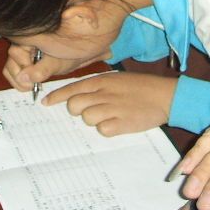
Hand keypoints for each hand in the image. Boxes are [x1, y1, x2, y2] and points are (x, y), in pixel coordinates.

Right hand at [2, 44, 102, 91]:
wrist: (77, 54)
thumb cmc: (68, 54)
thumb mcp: (56, 63)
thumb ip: (40, 70)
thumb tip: (23, 78)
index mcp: (28, 40)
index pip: (14, 55)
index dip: (22, 68)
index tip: (33, 80)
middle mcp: (22, 46)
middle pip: (10, 64)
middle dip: (20, 78)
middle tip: (33, 87)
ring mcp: (22, 55)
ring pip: (10, 70)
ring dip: (19, 82)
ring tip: (33, 87)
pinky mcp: (24, 64)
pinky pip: (15, 74)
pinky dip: (21, 82)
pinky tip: (32, 86)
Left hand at [44, 72, 176, 135]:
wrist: (165, 95)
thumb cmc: (140, 87)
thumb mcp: (117, 79)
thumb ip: (97, 86)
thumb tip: (76, 95)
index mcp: (102, 80)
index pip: (72, 88)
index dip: (56, 97)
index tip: (45, 103)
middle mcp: (105, 93)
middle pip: (75, 105)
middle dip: (77, 111)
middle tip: (89, 111)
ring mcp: (113, 108)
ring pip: (87, 118)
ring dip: (94, 120)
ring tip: (108, 116)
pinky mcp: (123, 123)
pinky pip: (103, 130)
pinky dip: (107, 129)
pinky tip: (117, 123)